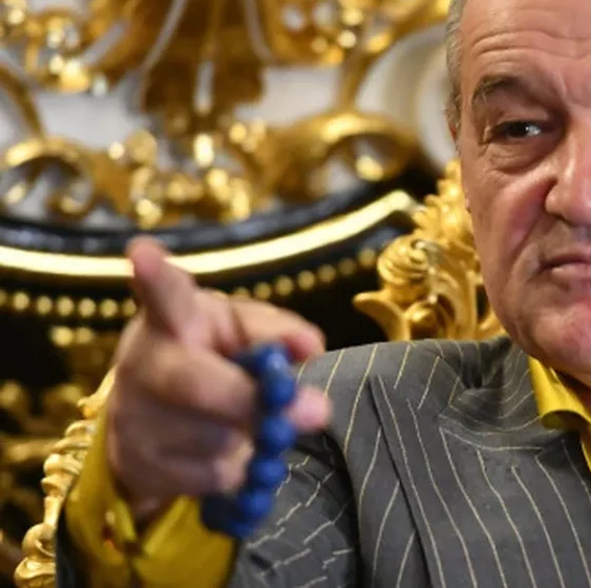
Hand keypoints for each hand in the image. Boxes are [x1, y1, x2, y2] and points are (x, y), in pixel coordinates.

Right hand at [106, 237, 332, 523]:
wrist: (157, 421)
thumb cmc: (212, 356)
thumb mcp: (243, 331)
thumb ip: (277, 332)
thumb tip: (311, 347)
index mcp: (172, 318)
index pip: (165, 294)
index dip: (155, 276)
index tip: (144, 252)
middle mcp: (145, 363)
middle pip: (195, 384)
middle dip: (251, 399)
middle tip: (316, 410)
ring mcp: (136, 418)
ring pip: (214, 437)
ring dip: (253, 436)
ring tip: (253, 421)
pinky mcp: (142, 466)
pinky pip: (215, 476)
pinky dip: (242, 467)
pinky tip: (234, 450)